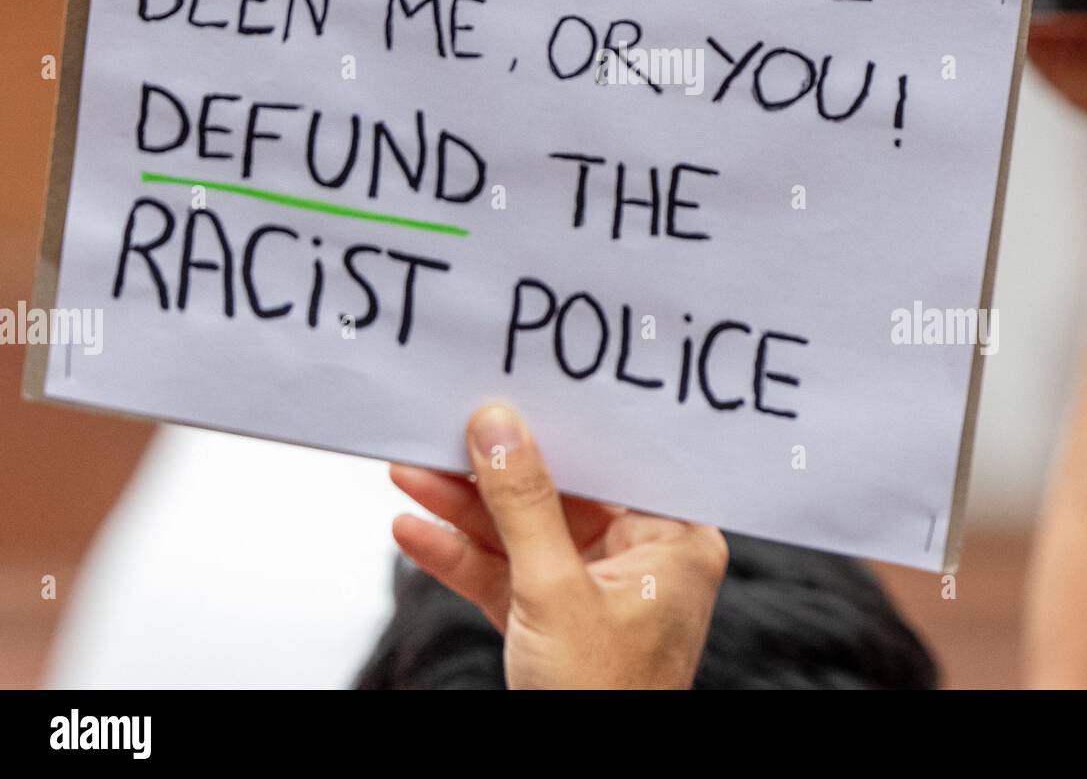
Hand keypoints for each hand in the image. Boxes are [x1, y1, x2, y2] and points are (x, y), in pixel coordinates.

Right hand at [389, 403, 728, 689]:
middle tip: (444, 429)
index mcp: (674, 540)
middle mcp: (640, 558)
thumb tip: (497, 426)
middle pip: (557, 494)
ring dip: (463, 509)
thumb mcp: (555, 591)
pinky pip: (505, 575)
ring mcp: (593, 590)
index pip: (612, 462)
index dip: (559, 425)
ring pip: (521, 533)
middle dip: (491, 471)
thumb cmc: (603, 699)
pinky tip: (414, 530)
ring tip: (409, 471)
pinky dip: (461, 557)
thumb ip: (522, 505)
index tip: (511, 391)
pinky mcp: (553, 622)